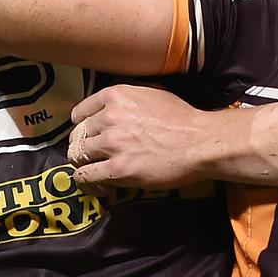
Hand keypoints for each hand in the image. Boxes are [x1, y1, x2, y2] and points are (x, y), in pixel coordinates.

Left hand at [69, 84, 212, 190]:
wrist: (200, 142)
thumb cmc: (183, 119)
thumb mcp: (154, 93)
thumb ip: (129, 96)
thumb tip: (116, 104)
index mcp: (116, 96)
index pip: (80, 113)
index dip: (82, 125)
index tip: (87, 134)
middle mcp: (109, 117)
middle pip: (78, 136)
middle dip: (83, 146)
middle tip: (93, 154)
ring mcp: (112, 144)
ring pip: (78, 156)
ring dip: (85, 163)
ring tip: (94, 169)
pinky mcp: (117, 169)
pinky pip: (86, 176)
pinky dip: (88, 182)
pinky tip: (97, 184)